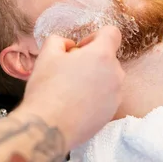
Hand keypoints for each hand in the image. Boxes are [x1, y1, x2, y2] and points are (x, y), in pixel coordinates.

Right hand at [20, 26, 124, 149]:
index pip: (112, 33)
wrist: (48, 128)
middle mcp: (115, 74)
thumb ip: (59, 41)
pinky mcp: (111, 113)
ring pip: (108, 78)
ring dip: (94, 79)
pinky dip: (95, 97)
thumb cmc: (47, 90)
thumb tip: (68, 46)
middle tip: (69, 72)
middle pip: (108, 58)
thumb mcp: (46, 55)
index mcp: (102, 55)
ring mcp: (116, 95)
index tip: (80, 49)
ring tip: (70, 91)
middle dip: (91, 60)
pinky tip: (75, 105)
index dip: (94, 36)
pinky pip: (106, 97)